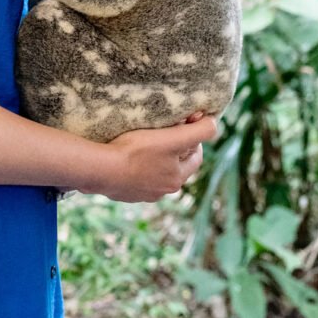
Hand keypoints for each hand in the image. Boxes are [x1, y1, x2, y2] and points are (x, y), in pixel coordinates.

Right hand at [91, 116, 217, 202]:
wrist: (103, 170)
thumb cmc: (137, 152)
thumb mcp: (173, 138)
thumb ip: (198, 131)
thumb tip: (214, 123)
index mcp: (177, 179)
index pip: (195, 158)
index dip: (194, 139)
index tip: (185, 124)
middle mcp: (162, 190)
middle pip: (176, 166)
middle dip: (175, 148)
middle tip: (165, 130)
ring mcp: (142, 193)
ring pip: (156, 172)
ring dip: (156, 158)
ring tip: (145, 140)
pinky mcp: (125, 192)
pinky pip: (136, 176)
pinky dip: (137, 166)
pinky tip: (127, 154)